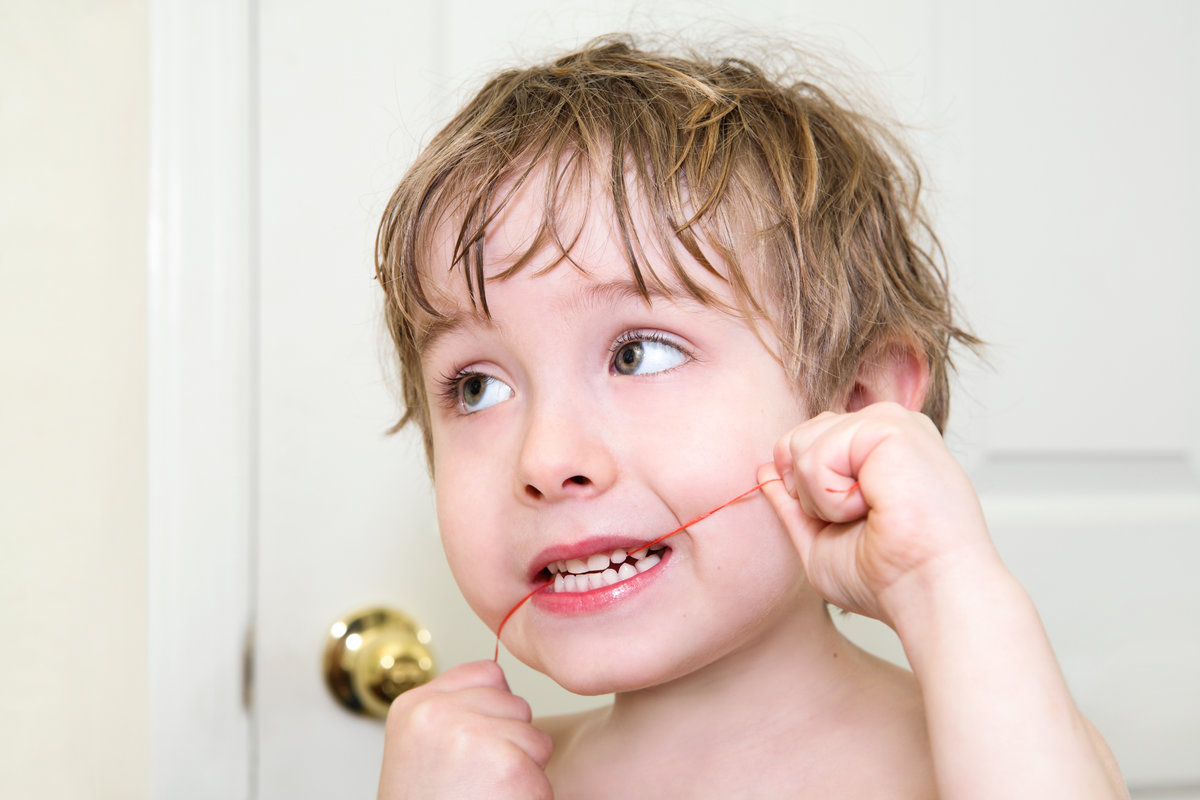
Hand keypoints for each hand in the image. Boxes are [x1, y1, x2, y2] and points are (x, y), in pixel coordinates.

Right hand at [377, 660, 553, 799]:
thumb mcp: (420, 748)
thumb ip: (453, 710)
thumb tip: (500, 683)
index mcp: (413, 707)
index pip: (487, 673)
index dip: (492, 711)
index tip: (470, 750)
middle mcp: (437, 714)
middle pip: (515, 703)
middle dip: (508, 741)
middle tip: (474, 781)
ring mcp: (470, 736)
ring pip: (534, 735)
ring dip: (521, 769)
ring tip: (484, 794)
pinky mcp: (506, 765)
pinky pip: (541, 768)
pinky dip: (529, 795)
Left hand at [758, 402, 997, 625]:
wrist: (928, 594)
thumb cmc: (889, 577)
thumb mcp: (821, 539)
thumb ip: (793, 502)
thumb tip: (765, 469)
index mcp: (878, 447)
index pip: (807, 442)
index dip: (805, 490)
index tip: (850, 522)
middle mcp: (887, 426)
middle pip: (796, 438)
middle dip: (808, 493)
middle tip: (857, 521)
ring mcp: (891, 421)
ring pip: (801, 444)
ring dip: (821, 499)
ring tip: (868, 515)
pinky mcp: (891, 426)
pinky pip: (818, 453)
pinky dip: (832, 496)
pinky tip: (873, 507)